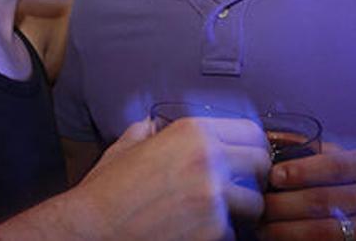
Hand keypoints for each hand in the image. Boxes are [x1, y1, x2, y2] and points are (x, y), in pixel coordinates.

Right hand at [80, 117, 270, 239]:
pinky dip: (219, 234)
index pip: (251, 131)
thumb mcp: (127, 147)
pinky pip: (233, 232)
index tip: (249, 159)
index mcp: (191, 132)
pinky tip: (196, 231)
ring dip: (242, 211)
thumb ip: (149, 131)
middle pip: (263, 164)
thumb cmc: (106, 191)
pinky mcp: (212, 231)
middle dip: (256, 178)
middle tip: (243, 188)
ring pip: (255, 203)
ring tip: (218, 214)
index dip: (253, 147)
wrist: (92, 230)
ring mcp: (213, 197)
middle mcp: (208, 159)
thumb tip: (153, 125)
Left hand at [263, 143, 355, 240]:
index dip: (302, 171)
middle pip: (324, 201)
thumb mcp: (349, 157)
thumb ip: (313, 150)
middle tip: (259, 205)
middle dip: (284, 204)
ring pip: (323, 231)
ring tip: (262, 226)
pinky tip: (280, 239)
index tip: (274, 175)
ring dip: (286, 230)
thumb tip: (270, 141)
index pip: (335, 166)